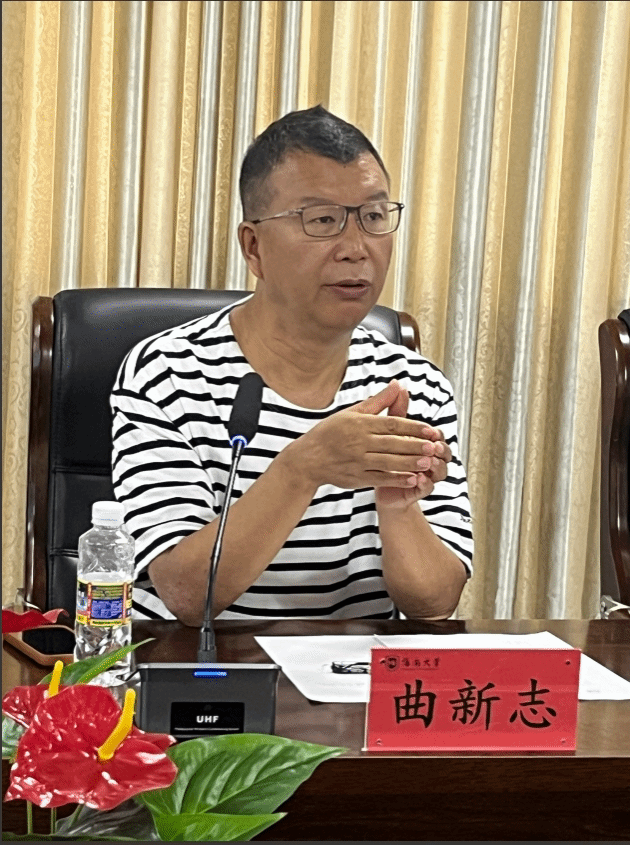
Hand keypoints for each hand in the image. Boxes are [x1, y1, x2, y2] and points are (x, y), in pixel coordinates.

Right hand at [284, 380, 436, 490]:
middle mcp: (359, 443)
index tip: (430, 430)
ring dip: (409, 463)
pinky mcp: (356, 478)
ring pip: (388, 463)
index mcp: (360, 424)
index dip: (412, 427)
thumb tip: (398, 384)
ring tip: (428, 463)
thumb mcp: (352, 412)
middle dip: (414, 446)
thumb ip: (378, 401)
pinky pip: (380, 479)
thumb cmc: (330, 433)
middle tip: (435, 447)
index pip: (391, 424)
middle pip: (392, 444)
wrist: (308, 459)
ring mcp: (358, 462)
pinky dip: (396, 479)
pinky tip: (412, 478)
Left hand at [375, 387, 451, 509]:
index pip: (437, 436)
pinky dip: (425, 484)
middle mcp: (429, 459)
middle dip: (441, 450)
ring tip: (430, 463)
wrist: (376, 482)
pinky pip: (427, 488)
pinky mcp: (418, 491)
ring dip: (437, 467)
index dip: (436, 434)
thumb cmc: (386, 453)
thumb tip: (401, 386)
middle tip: (435, 447)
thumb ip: (397, 411)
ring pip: (440, 471)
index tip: (431, 432)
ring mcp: (427, 475)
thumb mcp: (390, 431)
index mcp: (425, 444)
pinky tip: (419, 479)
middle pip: (444, 453)